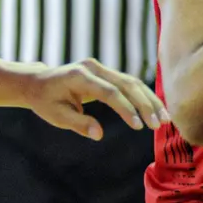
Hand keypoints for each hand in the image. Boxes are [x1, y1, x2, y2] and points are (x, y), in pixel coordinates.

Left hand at [26, 58, 168, 139]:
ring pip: (134, 83)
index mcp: (79, 76)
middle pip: (127, 84)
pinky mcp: (108, 73)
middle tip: (159, 125)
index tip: (138, 126)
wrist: (38, 82)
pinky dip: (145, 98)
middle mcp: (93, 67)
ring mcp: (102, 68)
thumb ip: (77, 123)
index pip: (109, 92)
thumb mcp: (55, 116)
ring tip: (164, 120)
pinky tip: (157, 111)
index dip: (126, 109)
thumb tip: (98, 134)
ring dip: (151, 101)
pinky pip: (131, 84)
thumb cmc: (45, 101)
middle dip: (146, 105)